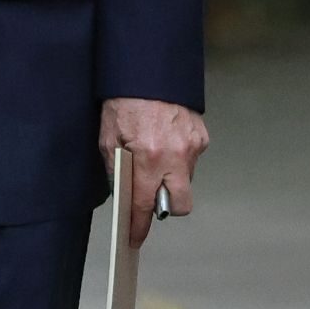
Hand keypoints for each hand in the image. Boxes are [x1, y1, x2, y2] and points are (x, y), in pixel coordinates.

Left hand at [101, 96, 207, 248]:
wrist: (149, 71)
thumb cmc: (124, 101)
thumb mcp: (108, 137)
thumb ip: (116, 168)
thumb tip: (123, 192)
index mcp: (149, 158)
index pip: (145, 205)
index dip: (139, 225)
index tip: (135, 237)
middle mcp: (176, 156)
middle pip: (180, 205)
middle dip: (166, 207)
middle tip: (150, 195)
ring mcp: (193, 147)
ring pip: (185, 180)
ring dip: (170, 178)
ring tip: (153, 156)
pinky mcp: (202, 137)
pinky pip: (190, 160)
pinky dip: (178, 158)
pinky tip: (164, 142)